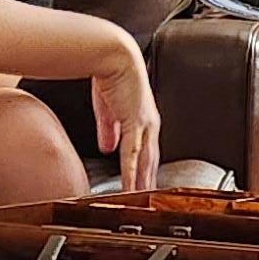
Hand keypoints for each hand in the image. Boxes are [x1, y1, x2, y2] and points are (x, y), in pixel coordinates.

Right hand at [91, 36, 160, 197]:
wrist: (113, 56)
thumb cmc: (111, 75)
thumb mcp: (107, 109)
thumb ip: (109, 130)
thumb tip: (107, 149)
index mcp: (144, 121)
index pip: (147, 152)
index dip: (146, 170)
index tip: (143, 186)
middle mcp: (149, 125)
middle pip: (151, 161)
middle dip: (149, 183)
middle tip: (147, 203)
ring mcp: (144, 125)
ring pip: (145, 162)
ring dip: (142, 183)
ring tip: (139, 202)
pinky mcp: (135, 123)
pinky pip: (133, 154)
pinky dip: (132, 172)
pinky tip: (130, 186)